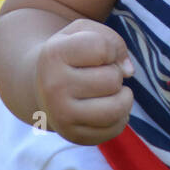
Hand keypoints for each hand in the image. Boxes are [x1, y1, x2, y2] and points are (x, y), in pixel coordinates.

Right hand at [34, 19, 134, 144]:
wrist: (41, 86)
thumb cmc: (71, 54)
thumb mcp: (84, 32)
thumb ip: (112, 40)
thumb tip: (129, 72)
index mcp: (54, 55)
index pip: (103, 48)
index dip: (110, 49)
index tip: (97, 54)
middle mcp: (53, 87)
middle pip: (113, 79)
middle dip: (114, 73)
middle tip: (99, 75)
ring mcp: (62, 115)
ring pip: (117, 108)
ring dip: (123, 97)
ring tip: (110, 91)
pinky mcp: (75, 136)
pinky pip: (116, 128)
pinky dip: (120, 116)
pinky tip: (106, 108)